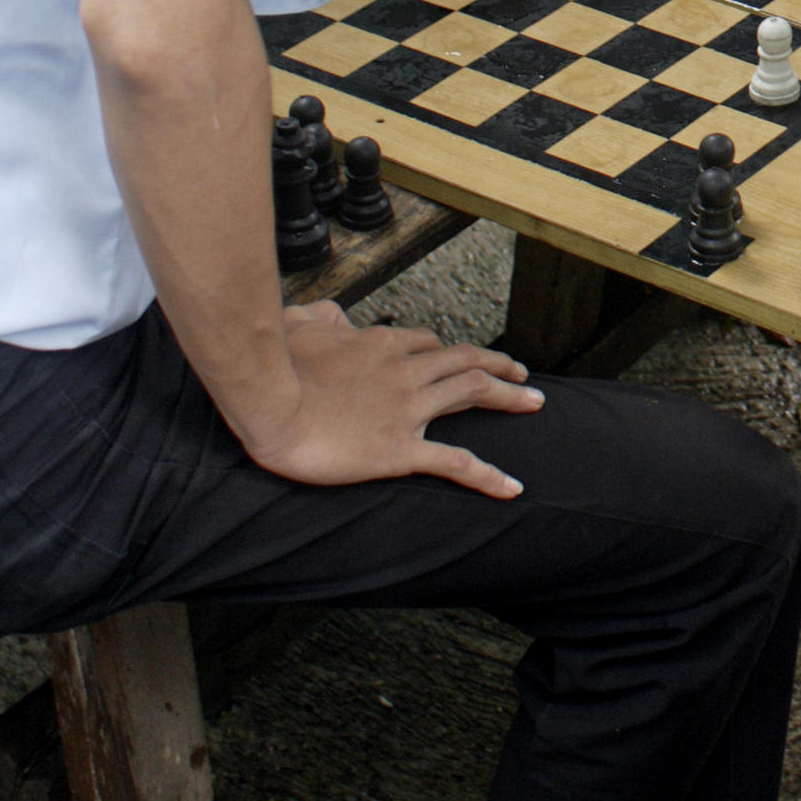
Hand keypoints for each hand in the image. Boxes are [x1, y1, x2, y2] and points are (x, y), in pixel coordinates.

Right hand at [232, 302, 540, 494]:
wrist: (268, 401)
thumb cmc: (275, 364)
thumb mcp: (298, 323)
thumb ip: (321, 316)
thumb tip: (334, 313)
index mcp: (380, 344)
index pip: (426, 344)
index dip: (448, 352)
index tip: (459, 361)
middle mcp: (403, 370)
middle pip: (464, 360)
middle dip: (498, 364)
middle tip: (521, 373)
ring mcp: (407, 408)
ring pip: (472, 392)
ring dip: (508, 395)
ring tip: (533, 401)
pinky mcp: (400, 448)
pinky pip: (455, 461)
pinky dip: (488, 475)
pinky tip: (511, 487)